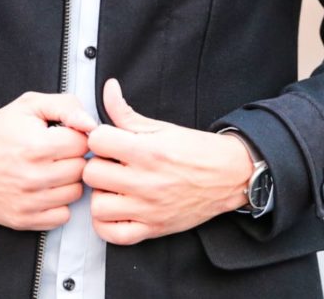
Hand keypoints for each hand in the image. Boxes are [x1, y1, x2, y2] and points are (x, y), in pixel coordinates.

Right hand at [0, 92, 96, 230]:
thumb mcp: (29, 106)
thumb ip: (66, 107)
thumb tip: (92, 125)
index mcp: (38, 146)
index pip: (84, 144)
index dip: (75, 137)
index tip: (62, 137)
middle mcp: (34, 177)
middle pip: (81, 170)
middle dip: (72, 159)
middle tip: (55, 154)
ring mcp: (29, 201)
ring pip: (75, 193)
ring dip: (67, 182)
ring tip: (50, 171)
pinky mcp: (23, 219)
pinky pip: (62, 216)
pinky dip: (57, 205)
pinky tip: (45, 191)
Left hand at [83, 79, 253, 244]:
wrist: (230, 176)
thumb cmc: (198, 151)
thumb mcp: (162, 127)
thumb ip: (127, 112)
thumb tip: (108, 89)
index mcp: (148, 151)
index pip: (97, 141)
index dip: (100, 138)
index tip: (109, 142)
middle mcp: (146, 182)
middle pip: (92, 174)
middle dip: (99, 165)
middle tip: (112, 164)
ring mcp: (149, 208)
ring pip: (97, 206)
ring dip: (102, 196)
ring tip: (114, 188)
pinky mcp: (153, 228)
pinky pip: (113, 235)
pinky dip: (108, 225)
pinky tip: (117, 210)